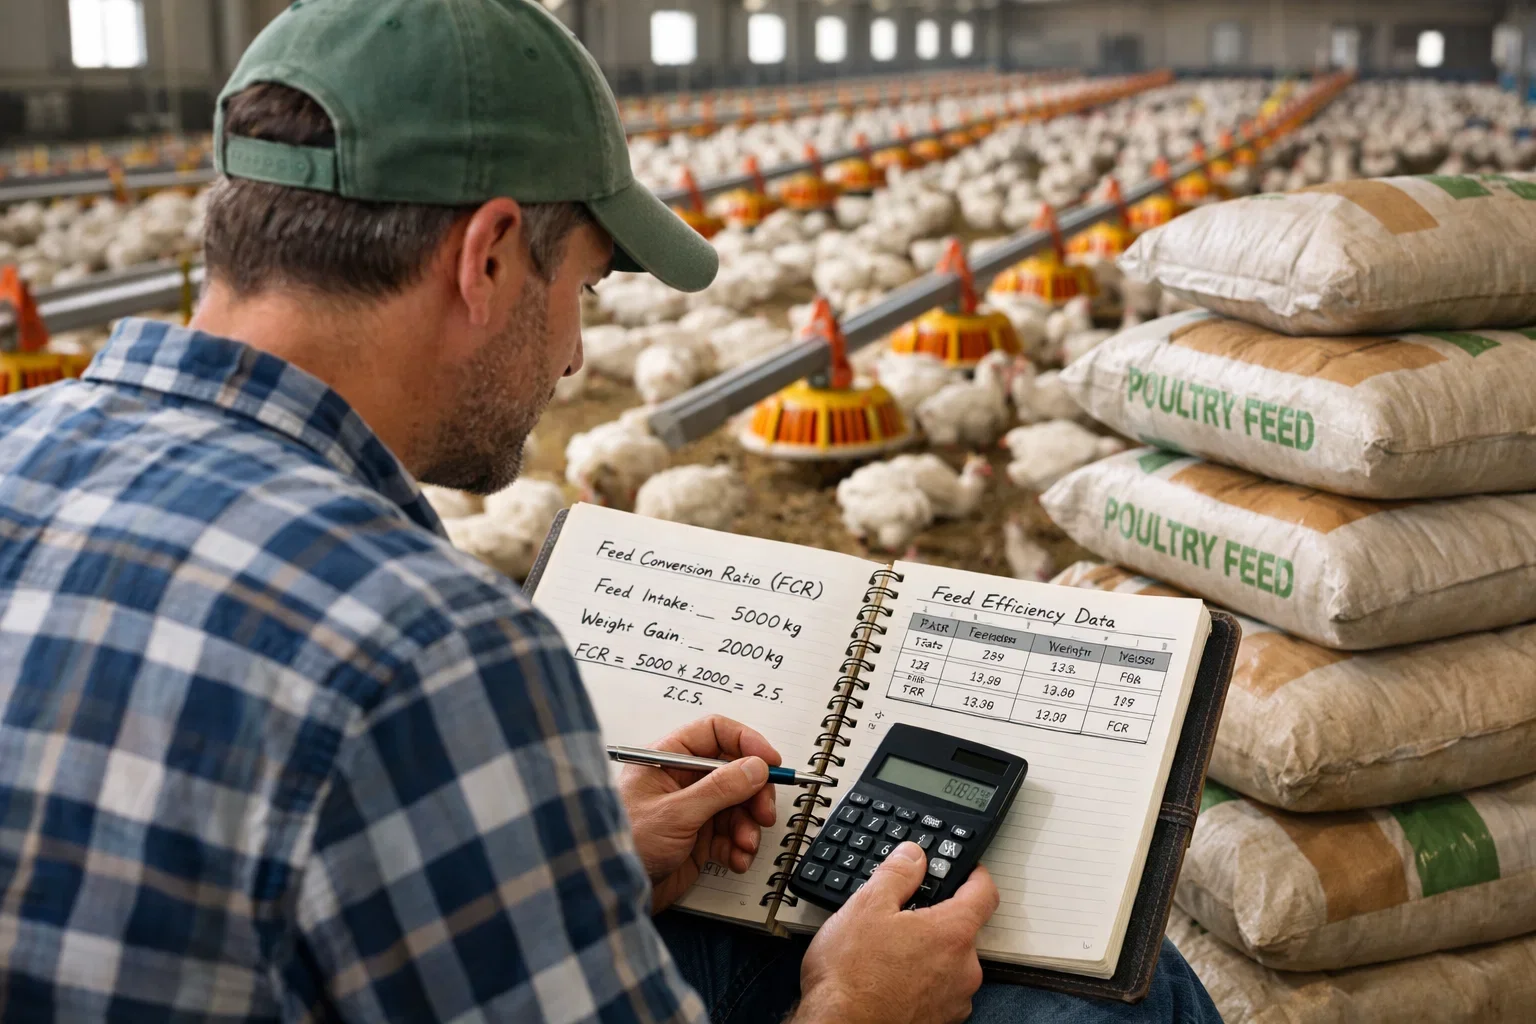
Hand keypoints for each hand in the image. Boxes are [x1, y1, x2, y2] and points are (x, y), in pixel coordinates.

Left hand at [617, 716, 780, 911]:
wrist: (611, 895)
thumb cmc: (625, 845)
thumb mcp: (676, 813)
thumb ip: (719, 788)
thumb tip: (755, 767)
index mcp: (668, 759)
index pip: (715, 733)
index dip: (746, 742)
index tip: (770, 761)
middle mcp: (682, 780)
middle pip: (734, 770)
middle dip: (754, 792)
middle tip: (763, 813)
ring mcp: (692, 809)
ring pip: (738, 804)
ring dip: (748, 825)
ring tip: (745, 844)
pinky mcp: (698, 838)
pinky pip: (731, 833)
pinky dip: (739, 846)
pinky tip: (736, 859)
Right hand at [792, 843, 999, 1023]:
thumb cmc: (850, 977)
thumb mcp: (866, 907)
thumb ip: (897, 874)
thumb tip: (914, 856)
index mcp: (953, 933)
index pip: (985, 893)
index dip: (975, 874)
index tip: (966, 869)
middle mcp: (964, 969)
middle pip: (963, 929)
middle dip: (936, 919)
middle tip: (902, 917)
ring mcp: (955, 1000)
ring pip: (950, 962)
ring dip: (929, 953)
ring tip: (889, 953)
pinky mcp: (941, 1022)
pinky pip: (940, 990)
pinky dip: (923, 981)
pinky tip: (892, 979)